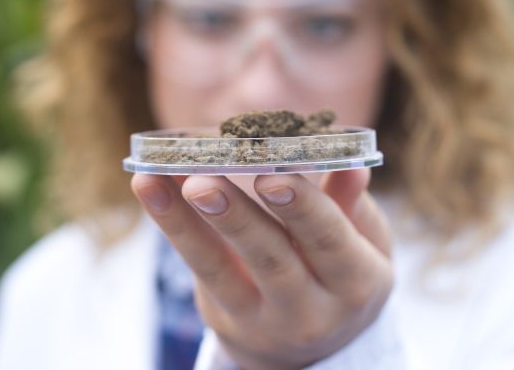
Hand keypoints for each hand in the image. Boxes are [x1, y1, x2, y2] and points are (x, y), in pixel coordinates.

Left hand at [131, 169, 393, 369]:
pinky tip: (150, 186)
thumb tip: (352, 166)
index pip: (330, 241)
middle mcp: (310, 310)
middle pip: (271, 259)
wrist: (313, 347)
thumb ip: (351, 205)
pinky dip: (171, 224)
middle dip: (236, 218)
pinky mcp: (224, 315)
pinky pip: (197, 268)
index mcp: (355, 283)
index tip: (274, 175)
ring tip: (161, 181)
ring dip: (187, 221)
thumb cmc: (341, 273)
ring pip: (220, 268)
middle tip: (206, 182)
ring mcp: (262, 319)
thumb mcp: (363, 244)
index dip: (304, 208)